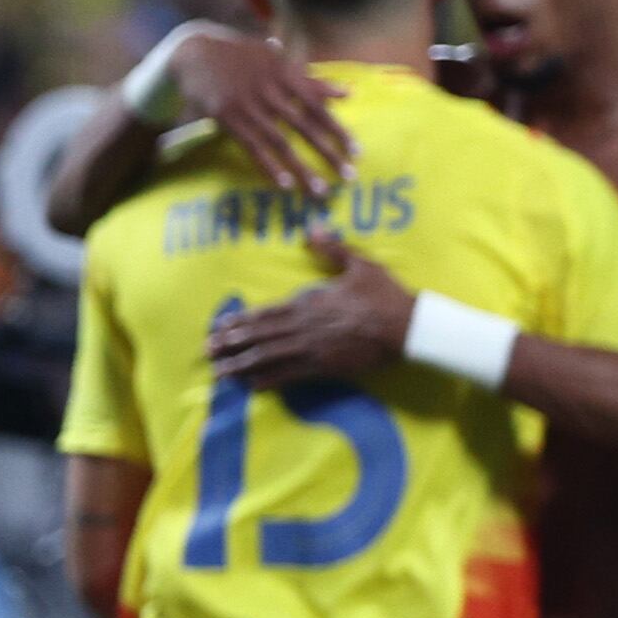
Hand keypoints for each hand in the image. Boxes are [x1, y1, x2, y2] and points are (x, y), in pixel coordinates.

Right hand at [177, 31, 355, 204]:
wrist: (196, 53)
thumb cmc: (241, 57)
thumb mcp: (277, 62)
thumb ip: (312, 81)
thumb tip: (348, 93)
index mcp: (287, 76)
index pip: (319, 107)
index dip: (338, 130)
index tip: (356, 152)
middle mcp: (271, 92)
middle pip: (305, 128)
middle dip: (328, 154)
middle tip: (348, 176)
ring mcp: (249, 106)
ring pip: (281, 142)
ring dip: (301, 168)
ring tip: (318, 190)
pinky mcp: (228, 118)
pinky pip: (252, 147)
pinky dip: (268, 166)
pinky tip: (283, 184)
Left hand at [206, 234, 410, 382]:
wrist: (409, 327)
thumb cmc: (386, 295)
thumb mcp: (361, 264)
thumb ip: (333, 249)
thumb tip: (312, 231)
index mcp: (309, 302)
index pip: (266, 313)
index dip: (240, 321)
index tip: (219, 326)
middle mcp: (304, 327)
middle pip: (260, 337)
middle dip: (231, 344)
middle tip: (207, 350)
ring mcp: (312, 349)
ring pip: (268, 358)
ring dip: (241, 365)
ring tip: (219, 371)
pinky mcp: (325, 367)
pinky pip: (290, 375)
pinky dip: (268, 380)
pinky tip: (251, 385)